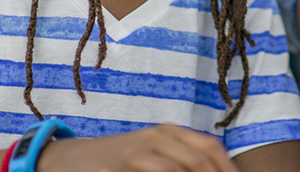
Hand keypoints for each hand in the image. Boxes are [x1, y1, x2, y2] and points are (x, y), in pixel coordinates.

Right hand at [40, 124, 237, 171]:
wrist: (71, 159)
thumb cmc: (121, 161)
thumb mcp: (153, 154)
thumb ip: (180, 160)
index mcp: (169, 132)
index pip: (210, 147)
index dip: (227, 168)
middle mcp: (156, 137)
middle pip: (198, 160)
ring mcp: (136, 151)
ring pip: (176, 170)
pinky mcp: (117, 166)